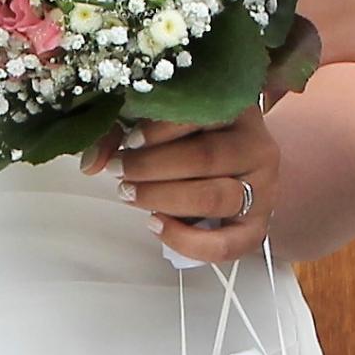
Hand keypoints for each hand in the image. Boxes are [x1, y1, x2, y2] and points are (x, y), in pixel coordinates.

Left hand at [89, 107, 278, 265]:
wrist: (236, 167)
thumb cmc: (192, 139)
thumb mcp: (161, 124)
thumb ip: (122, 133)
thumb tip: (91, 162)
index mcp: (238, 110)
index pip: (202, 114)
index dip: (159, 130)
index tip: (128, 140)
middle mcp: (259, 148)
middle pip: (207, 157)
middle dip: (153, 167)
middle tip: (119, 172)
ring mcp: (264, 190)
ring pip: (216, 196)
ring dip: (164, 198)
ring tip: (129, 193)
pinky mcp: (257, 227)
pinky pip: (226, 244)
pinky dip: (186, 241)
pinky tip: (154, 224)